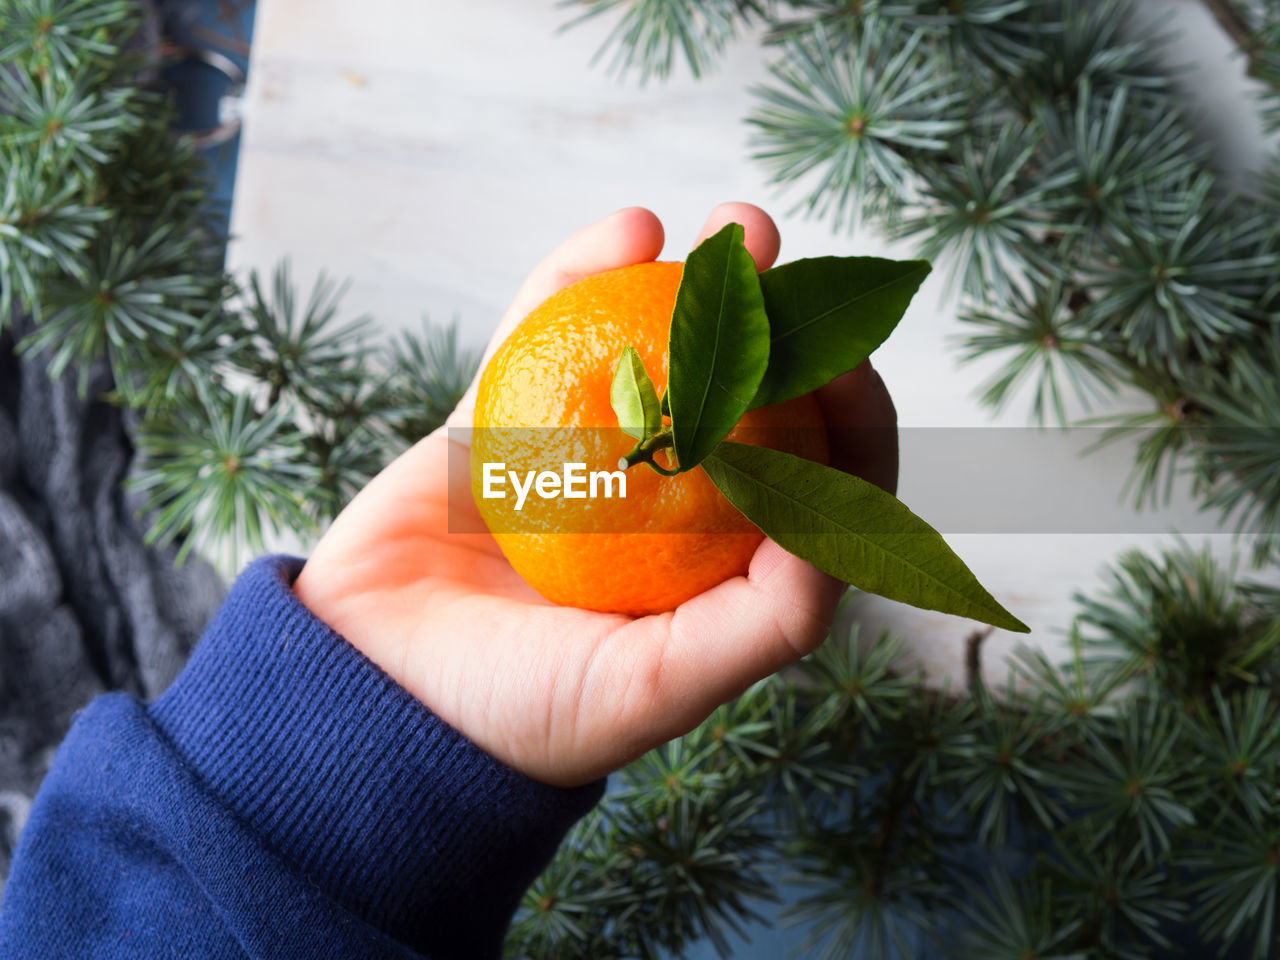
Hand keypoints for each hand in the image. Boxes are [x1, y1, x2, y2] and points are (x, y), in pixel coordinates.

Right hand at [292, 204, 897, 787]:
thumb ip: (765, 621)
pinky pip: (552, 326)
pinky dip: (589, 269)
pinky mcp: (509, 415)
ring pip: (658, 345)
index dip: (850, 419)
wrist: (371, 689)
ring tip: (733, 225)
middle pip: (749, 394)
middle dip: (785, 322)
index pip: (817, 483)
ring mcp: (587, 450)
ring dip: (706, 276)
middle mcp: (664, 500)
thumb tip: (842, 525)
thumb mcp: (658, 685)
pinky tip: (631, 228)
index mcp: (718, 567)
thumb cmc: (521, 710)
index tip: (847, 361)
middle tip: (787, 262)